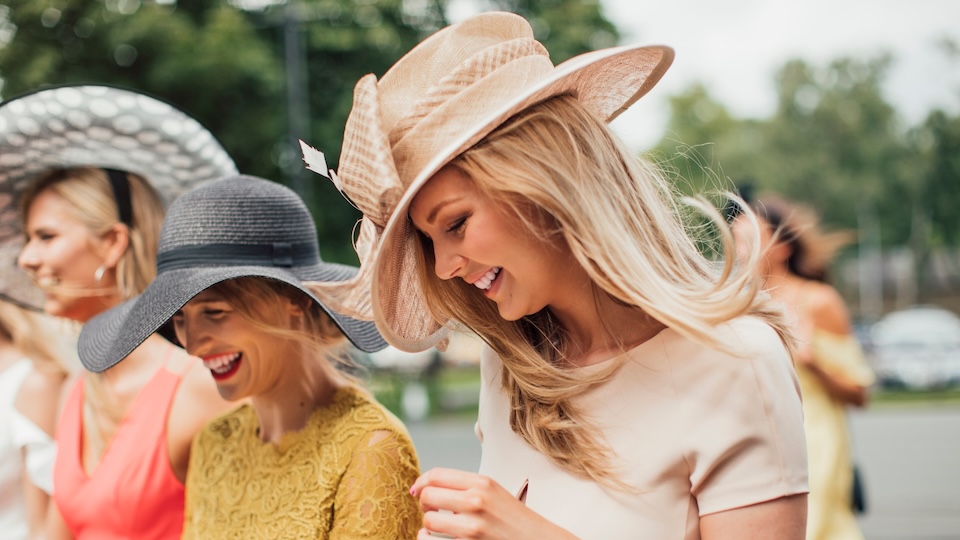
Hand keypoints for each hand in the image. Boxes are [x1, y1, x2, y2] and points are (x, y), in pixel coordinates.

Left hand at [410, 468, 577, 539]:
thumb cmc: (513, 519)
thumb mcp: (493, 492)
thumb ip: (465, 487)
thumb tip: (426, 486)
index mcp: (482, 483)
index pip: (436, 475)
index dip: (421, 483)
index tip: (417, 491)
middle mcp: (476, 501)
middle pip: (428, 496)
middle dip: (425, 504)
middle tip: (434, 510)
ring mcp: (473, 527)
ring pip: (428, 521)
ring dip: (429, 525)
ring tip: (441, 526)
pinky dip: (427, 539)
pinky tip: (437, 539)